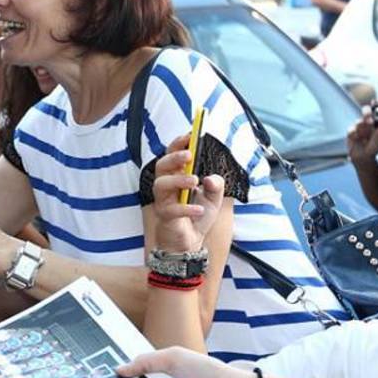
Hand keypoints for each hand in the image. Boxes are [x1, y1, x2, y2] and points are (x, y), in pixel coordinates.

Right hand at [151, 134, 225, 251]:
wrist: (190, 242)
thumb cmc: (198, 215)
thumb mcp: (215, 198)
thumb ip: (216, 185)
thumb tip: (209, 178)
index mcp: (177, 176)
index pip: (172, 155)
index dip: (178, 144)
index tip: (190, 135)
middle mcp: (166, 186)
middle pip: (161, 166)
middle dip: (174, 158)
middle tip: (189, 155)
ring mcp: (163, 201)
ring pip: (161, 184)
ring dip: (177, 180)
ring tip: (194, 181)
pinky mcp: (165, 216)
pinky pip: (172, 209)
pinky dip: (186, 209)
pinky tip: (199, 210)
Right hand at [346, 109, 377, 165]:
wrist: (363, 157)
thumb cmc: (374, 147)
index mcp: (377, 122)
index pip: (377, 109)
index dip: (377, 104)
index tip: (376, 102)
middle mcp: (368, 122)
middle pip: (366, 111)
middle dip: (367, 113)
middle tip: (370, 120)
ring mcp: (359, 126)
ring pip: (358, 121)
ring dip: (362, 127)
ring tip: (365, 136)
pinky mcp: (351, 132)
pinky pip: (351, 130)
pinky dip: (354, 134)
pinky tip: (357, 139)